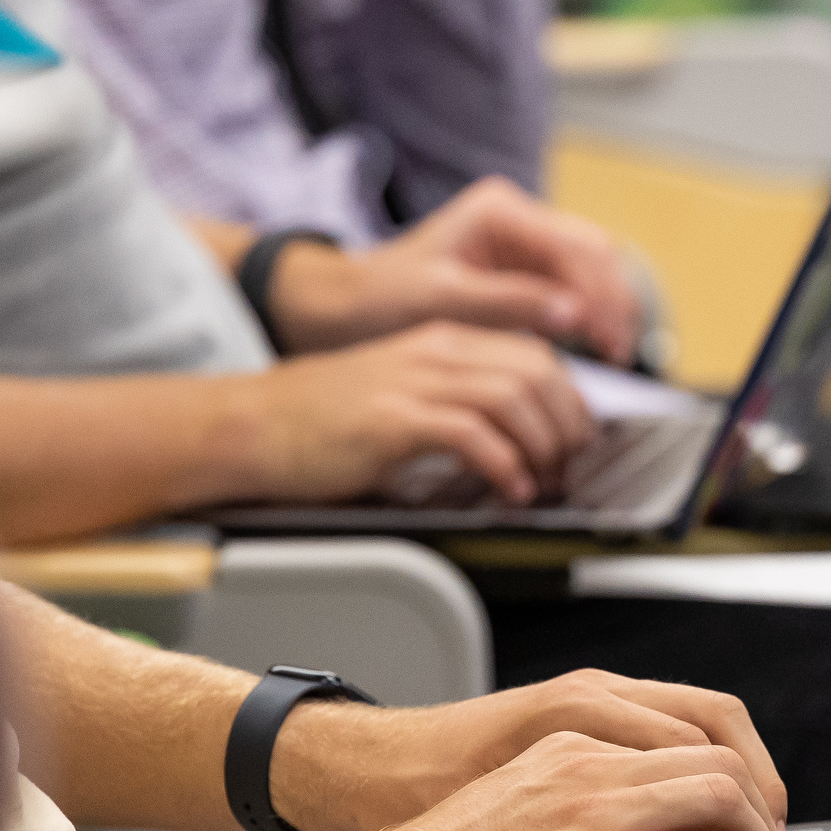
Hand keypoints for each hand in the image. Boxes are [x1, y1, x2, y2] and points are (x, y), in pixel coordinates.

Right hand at [230, 321, 593, 506]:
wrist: (253, 424)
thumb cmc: (321, 420)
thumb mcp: (401, 393)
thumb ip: (454, 401)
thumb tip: (513, 437)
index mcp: (441, 341)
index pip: (533, 353)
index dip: (569, 398)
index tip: (577, 437)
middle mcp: (434, 351)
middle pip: (536, 371)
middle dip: (568, 423)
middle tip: (570, 465)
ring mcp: (414, 381)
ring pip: (514, 397)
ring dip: (542, 445)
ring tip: (545, 481)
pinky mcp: (395, 419)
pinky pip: (473, 434)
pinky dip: (504, 464)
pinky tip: (509, 489)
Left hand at [262, 179, 639, 362]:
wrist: (350, 307)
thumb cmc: (383, 299)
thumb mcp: (443, 301)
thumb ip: (508, 302)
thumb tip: (573, 313)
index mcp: (497, 210)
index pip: (571, 246)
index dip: (598, 293)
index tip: (608, 338)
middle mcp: (516, 217)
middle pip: (591, 252)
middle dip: (612, 299)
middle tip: (620, 350)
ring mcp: (521, 242)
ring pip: (589, 269)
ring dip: (607, 308)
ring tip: (615, 353)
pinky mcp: (522, 270)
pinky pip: (571, 287)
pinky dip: (588, 315)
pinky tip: (595, 347)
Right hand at [336, 728, 787, 830]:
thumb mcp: (513, 806)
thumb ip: (572, 807)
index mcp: (569, 743)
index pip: (684, 733)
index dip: (733, 776)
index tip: (746, 815)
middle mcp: (589, 765)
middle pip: (719, 756)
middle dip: (761, 805)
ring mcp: (595, 814)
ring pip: (723, 798)